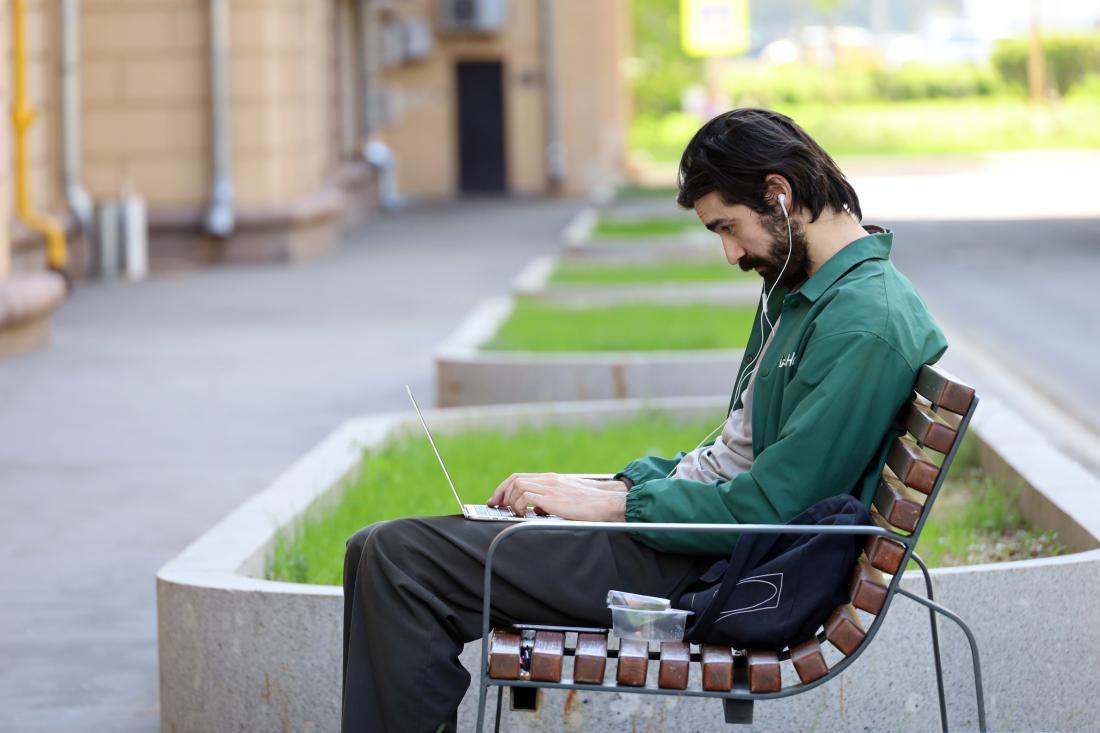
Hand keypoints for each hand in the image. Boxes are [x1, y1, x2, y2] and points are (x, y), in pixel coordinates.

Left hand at [487, 473, 627, 521]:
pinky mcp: (552, 498)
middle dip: (500, 492)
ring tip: (513, 513)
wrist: (606, 504)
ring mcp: (550, 487)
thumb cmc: (589, 505)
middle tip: (495, 506)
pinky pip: (525, 496)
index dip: (505, 487)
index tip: (497, 499)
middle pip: (514, 479)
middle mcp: (548, 480)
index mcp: (551, 479)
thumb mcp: (565, 500)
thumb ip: (548, 501)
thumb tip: (535, 510)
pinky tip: (522, 515)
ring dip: (510, 500)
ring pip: (517, 485)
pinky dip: (518, 505)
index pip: (520, 477)